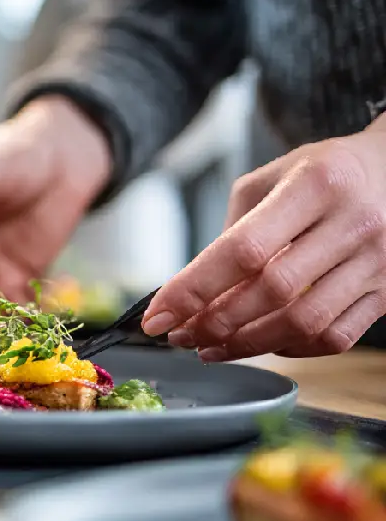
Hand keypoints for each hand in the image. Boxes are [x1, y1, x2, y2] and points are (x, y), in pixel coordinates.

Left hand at [144, 118, 385, 359]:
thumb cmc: (328, 172)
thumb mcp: (276, 176)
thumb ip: (236, 227)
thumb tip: (192, 289)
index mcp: (316, 185)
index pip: (243, 250)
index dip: (193, 288)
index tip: (156, 315)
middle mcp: (353, 223)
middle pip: (271, 292)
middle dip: (213, 322)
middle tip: (179, 334)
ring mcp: (379, 261)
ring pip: (303, 322)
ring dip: (247, 344)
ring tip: (209, 346)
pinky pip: (336, 336)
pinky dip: (291, 349)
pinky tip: (261, 344)